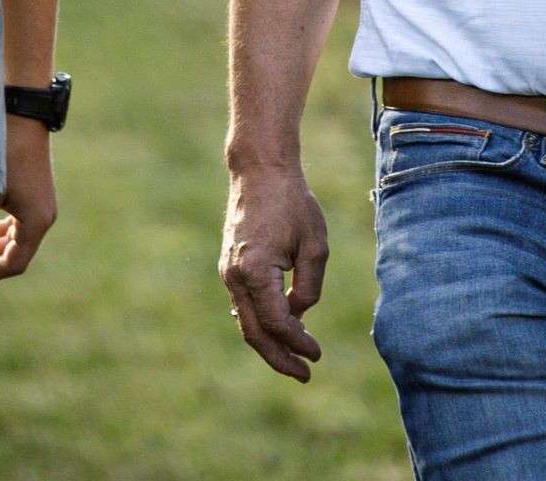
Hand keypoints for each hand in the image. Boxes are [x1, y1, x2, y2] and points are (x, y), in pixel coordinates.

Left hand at [0, 123, 56, 277]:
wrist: (22, 114)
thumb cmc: (1, 153)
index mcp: (36, 221)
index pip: (16, 263)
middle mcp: (45, 215)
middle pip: (18, 253)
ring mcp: (43, 203)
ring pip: (18, 237)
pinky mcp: (37, 191)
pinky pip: (20, 222)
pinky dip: (1, 229)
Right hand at [220, 162, 331, 379]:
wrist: (260, 171)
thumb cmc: (293, 203)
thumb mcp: (315, 245)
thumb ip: (309, 287)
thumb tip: (298, 316)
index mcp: (255, 270)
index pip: (276, 323)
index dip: (298, 343)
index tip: (317, 354)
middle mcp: (235, 276)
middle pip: (254, 333)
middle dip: (279, 358)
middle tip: (305, 374)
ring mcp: (228, 272)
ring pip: (246, 322)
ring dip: (270, 343)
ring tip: (296, 358)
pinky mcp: (230, 267)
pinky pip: (244, 306)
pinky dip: (261, 323)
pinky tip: (283, 329)